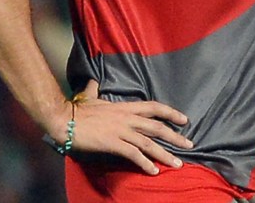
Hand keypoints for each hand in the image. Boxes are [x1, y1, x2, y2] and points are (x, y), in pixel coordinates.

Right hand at [52, 80, 193, 174]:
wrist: (65, 119)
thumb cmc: (77, 109)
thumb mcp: (90, 96)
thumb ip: (95, 89)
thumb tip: (93, 81)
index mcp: (125, 107)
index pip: (154, 107)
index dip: (171, 112)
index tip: (184, 119)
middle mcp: (127, 118)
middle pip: (157, 127)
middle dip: (175, 136)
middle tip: (190, 144)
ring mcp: (121, 131)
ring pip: (149, 143)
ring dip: (165, 154)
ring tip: (178, 163)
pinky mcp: (113, 143)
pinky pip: (134, 155)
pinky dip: (146, 163)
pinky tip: (154, 171)